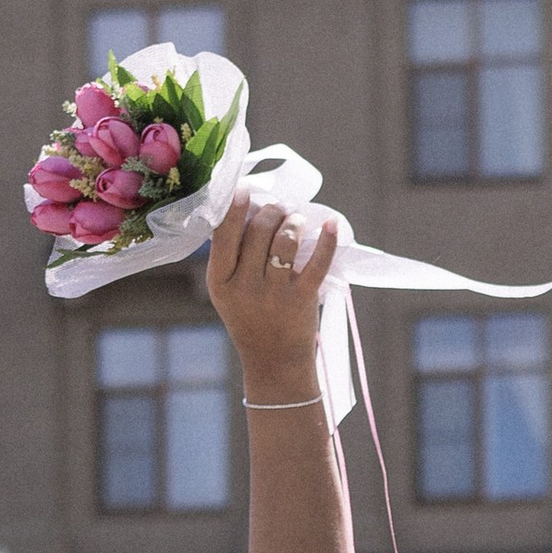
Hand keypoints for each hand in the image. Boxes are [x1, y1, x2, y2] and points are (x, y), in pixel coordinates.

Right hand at [207, 192, 338, 401]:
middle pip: (258, 231)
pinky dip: (326, 241)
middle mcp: (245, 286)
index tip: (245, 189)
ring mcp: (274, 294)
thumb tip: (247, 209)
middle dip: (271, 212)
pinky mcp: (302, 299)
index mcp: (220, 281)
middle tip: (279, 209)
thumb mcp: (227, 291)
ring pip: (285, 241)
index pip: (224, 235)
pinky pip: (316, 262)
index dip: (236, 208)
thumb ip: (231, 257)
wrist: (273, 362)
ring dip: (293, 222)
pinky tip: (332, 224)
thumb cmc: (249, 318)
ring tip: (296, 221)